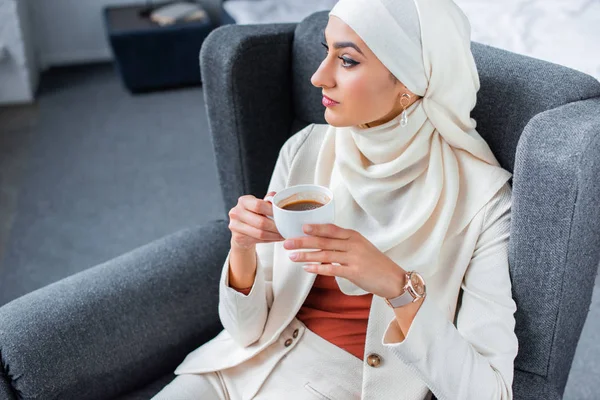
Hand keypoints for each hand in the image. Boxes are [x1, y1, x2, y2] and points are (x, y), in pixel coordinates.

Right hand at [228, 191, 284, 250]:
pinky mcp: (237, 238)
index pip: (259, 205)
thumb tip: (277, 198)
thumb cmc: (253, 214)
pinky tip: (276, 238)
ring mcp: (235, 226)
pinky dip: (270, 240)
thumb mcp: (259, 204)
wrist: (240, 229)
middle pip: (261, 222)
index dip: (272, 211)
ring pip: (260, 234)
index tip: (283, 216)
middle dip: (276, 227)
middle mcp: (236, 212)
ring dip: (274, 235)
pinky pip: (258, 240)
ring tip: (284, 235)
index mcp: (243, 201)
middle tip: (286, 229)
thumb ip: (268, 200)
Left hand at [283, 223, 405, 298]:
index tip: (301, 226)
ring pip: (325, 255)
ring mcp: (354, 258)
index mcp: (354, 236)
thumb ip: (343, 244)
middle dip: (303, 241)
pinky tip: (307, 268)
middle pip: (324, 241)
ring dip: (306, 255)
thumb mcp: (360, 248)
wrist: (393, 279)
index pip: (331, 229)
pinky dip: (318, 269)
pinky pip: (332, 269)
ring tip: (292, 256)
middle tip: (287, 242)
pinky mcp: (354, 272)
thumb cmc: (375, 264)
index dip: (316, 227)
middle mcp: (353, 245)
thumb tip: (321, 243)